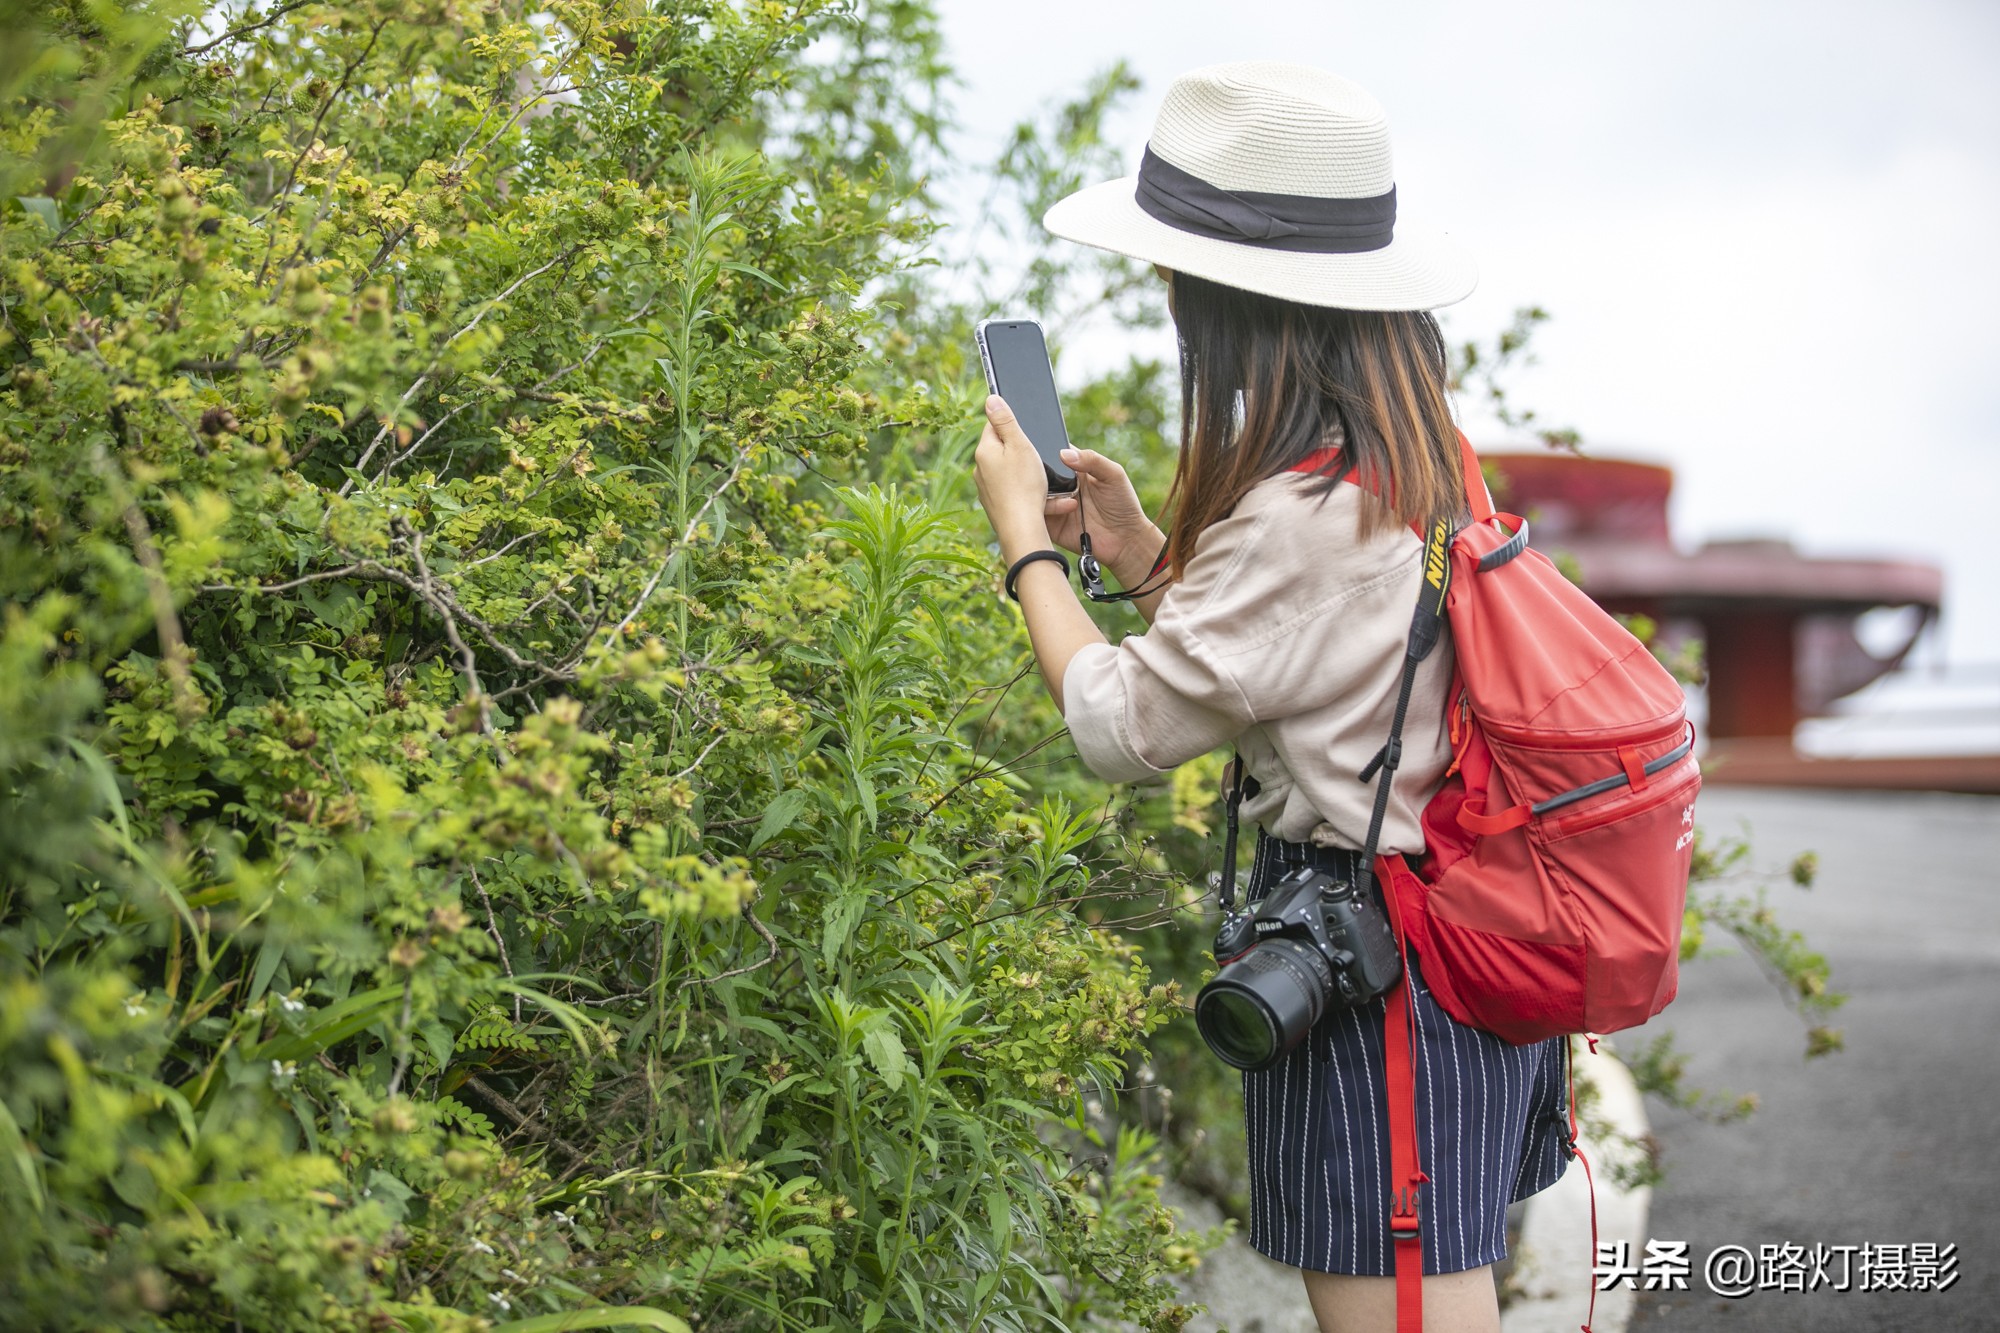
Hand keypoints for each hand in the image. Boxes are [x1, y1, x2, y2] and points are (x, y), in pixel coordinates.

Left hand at [973, 395, 1057, 558]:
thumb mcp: (1019, 445)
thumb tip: (991, 399)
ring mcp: (988, 489)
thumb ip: (1005, 420)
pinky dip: (1032, 494)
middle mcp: (981, 470)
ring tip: (1048, 486)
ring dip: (1032, 476)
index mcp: (985, 451)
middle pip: (1004, 449)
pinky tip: (1048, 502)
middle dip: (1025, 452)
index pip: (993, 425)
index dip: (1013, 425)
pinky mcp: (997, 505)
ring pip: (1013, 473)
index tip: (1027, 432)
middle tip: (1041, 459)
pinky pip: (1016, 492)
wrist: (1021, 529)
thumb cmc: (1023, 486)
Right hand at [1041, 446, 1153, 567]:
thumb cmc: (1123, 504)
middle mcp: (1060, 486)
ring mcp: (1054, 506)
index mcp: (1074, 470)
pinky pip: (1034, 516)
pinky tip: (1058, 511)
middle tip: (1043, 474)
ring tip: (1065, 500)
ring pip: (1032, 494)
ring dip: (1041, 493)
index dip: (1043, 449)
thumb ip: (1092, 460)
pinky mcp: (1050, 525)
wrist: (1125, 540)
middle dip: (1036, 473)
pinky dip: (1038, 511)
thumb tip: (1063, 454)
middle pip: (1037, 474)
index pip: (1052, 453)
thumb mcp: (1113, 475)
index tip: (1038, 449)